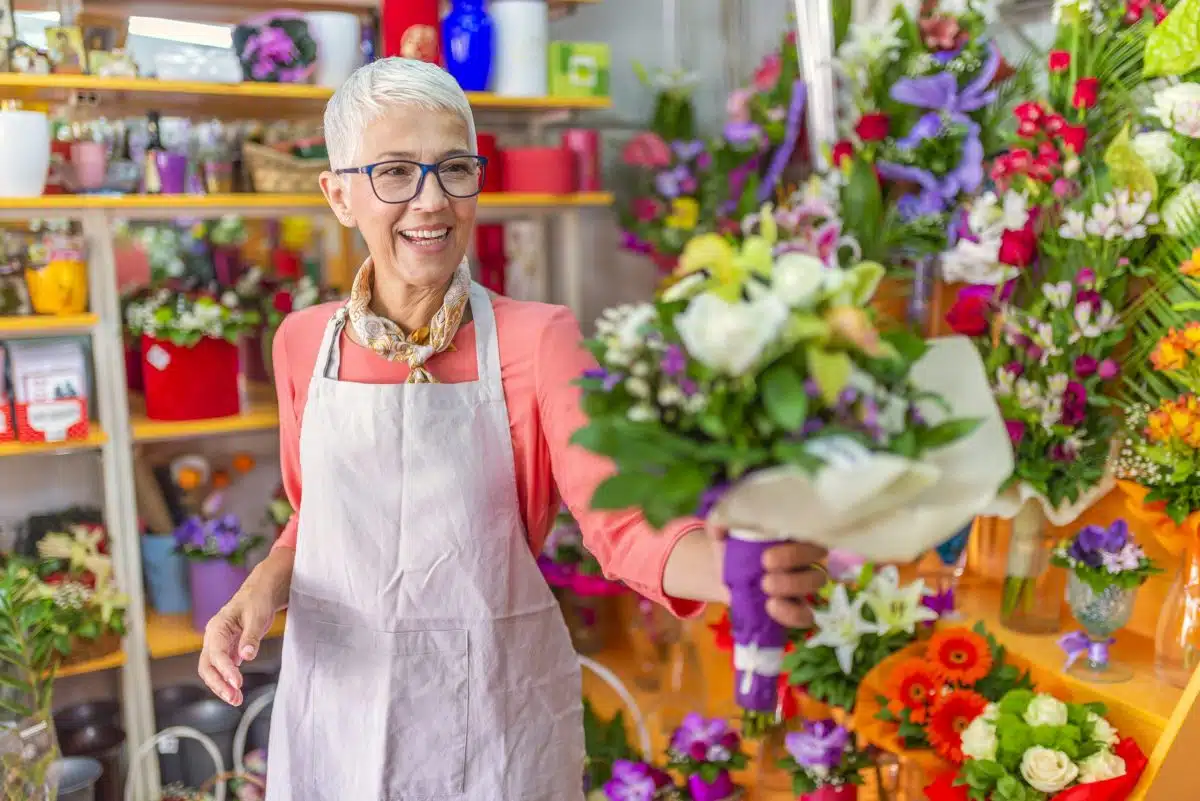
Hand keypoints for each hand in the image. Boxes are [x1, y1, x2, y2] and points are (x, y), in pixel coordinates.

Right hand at [198, 587, 274, 706]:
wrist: (261, 592)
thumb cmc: (257, 600)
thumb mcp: (257, 616)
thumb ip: (251, 636)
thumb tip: (247, 656)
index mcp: (217, 627)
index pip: (217, 654)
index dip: (225, 670)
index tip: (237, 683)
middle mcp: (214, 637)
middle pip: (207, 666)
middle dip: (218, 684)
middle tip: (234, 698)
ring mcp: (219, 644)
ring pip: (213, 670)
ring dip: (222, 686)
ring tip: (236, 700)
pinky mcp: (228, 649)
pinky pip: (222, 668)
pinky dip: (227, 680)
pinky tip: (236, 691)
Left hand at [707, 524, 827, 627]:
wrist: (724, 570)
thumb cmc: (734, 543)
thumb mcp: (726, 529)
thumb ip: (721, 522)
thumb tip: (718, 527)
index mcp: (792, 532)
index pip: (812, 532)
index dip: (796, 545)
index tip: (765, 556)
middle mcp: (804, 555)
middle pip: (817, 552)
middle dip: (793, 562)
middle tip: (764, 569)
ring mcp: (802, 581)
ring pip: (816, 582)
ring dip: (792, 586)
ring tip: (765, 589)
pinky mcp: (794, 606)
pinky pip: (807, 614)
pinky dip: (793, 614)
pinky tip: (771, 608)